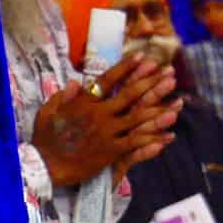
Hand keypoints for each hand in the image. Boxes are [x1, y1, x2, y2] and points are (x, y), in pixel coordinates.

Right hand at [32, 55, 180, 188]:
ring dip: (160, 108)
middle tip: (169, 72)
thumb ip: (63, 96)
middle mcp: (98, 114)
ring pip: (138, 118)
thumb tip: (76, 82)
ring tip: (179, 100)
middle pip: (129, 95)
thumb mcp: (48, 111)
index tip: (142, 57)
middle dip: (151, 83)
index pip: (108, 80)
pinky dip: (153, 139)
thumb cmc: (44, 138)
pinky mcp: (110, 151)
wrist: (45, 165)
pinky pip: (136, 143)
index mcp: (83, 103)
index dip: (126, 67)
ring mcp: (106, 132)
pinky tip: (169, 135)